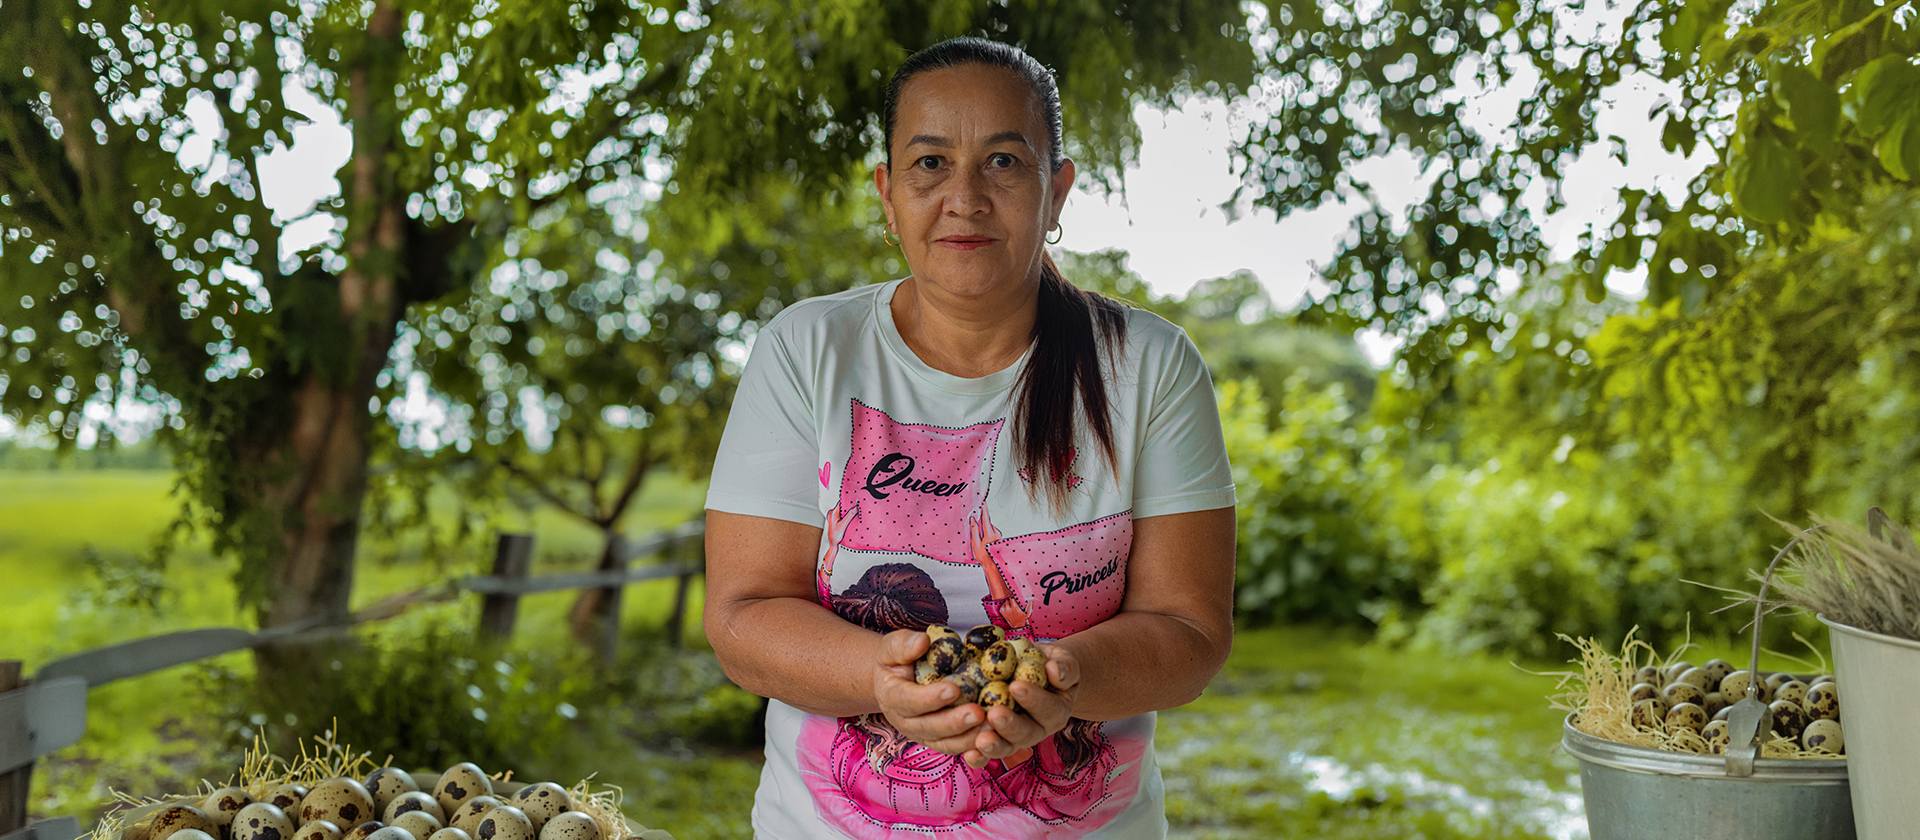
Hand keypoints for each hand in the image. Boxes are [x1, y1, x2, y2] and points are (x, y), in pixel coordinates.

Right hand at [873, 629, 988, 755]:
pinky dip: (973, 744)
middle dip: (954, 722)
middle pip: (929, 727)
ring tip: (991, 726)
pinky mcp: (936, 740)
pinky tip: (992, 735)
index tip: (954, 689)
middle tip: (978, 712)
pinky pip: (955, 747)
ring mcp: (920, 733)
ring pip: (944, 742)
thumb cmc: (896, 659)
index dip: (930, 698)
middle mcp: (904, 720)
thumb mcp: (892, 646)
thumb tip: (922, 641)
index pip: (909, 700)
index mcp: (891, 696)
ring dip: (968, 737)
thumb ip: (904, 645)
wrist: (894, 679)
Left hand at [963, 643, 1081, 767]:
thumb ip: (1065, 666)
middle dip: (1011, 725)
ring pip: (1007, 747)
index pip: (1049, 708)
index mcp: (1057, 710)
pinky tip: (969, 755)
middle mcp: (1038, 729)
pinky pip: (989, 754)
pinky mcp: (998, 742)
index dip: (1034, 700)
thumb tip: (1055, 671)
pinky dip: (979, 757)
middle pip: (1027, 733)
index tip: (1016, 686)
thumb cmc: (1048, 664)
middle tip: (995, 714)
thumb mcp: (1062, 660)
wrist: (1033, 672)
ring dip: (995, 745)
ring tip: (982, 739)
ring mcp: (1016, 738)